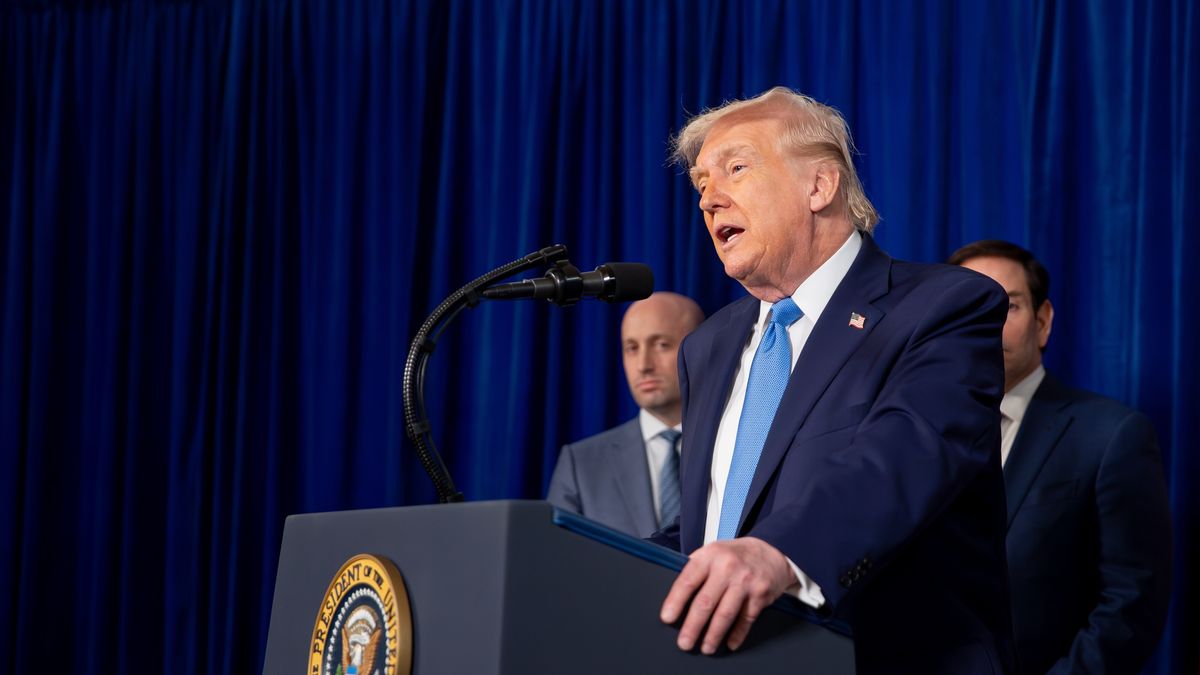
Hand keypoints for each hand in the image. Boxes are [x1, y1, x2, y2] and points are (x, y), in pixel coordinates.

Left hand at [659, 537, 794, 653]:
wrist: (770, 552)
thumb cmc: (735, 555)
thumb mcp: (713, 551)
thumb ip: (696, 568)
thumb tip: (676, 595)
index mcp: (710, 556)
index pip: (688, 580)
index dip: (676, 601)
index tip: (667, 618)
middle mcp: (727, 567)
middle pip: (706, 602)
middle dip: (693, 626)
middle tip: (684, 642)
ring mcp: (745, 582)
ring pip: (725, 614)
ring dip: (713, 635)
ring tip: (705, 648)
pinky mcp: (760, 595)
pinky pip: (746, 619)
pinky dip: (737, 634)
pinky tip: (729, 643)